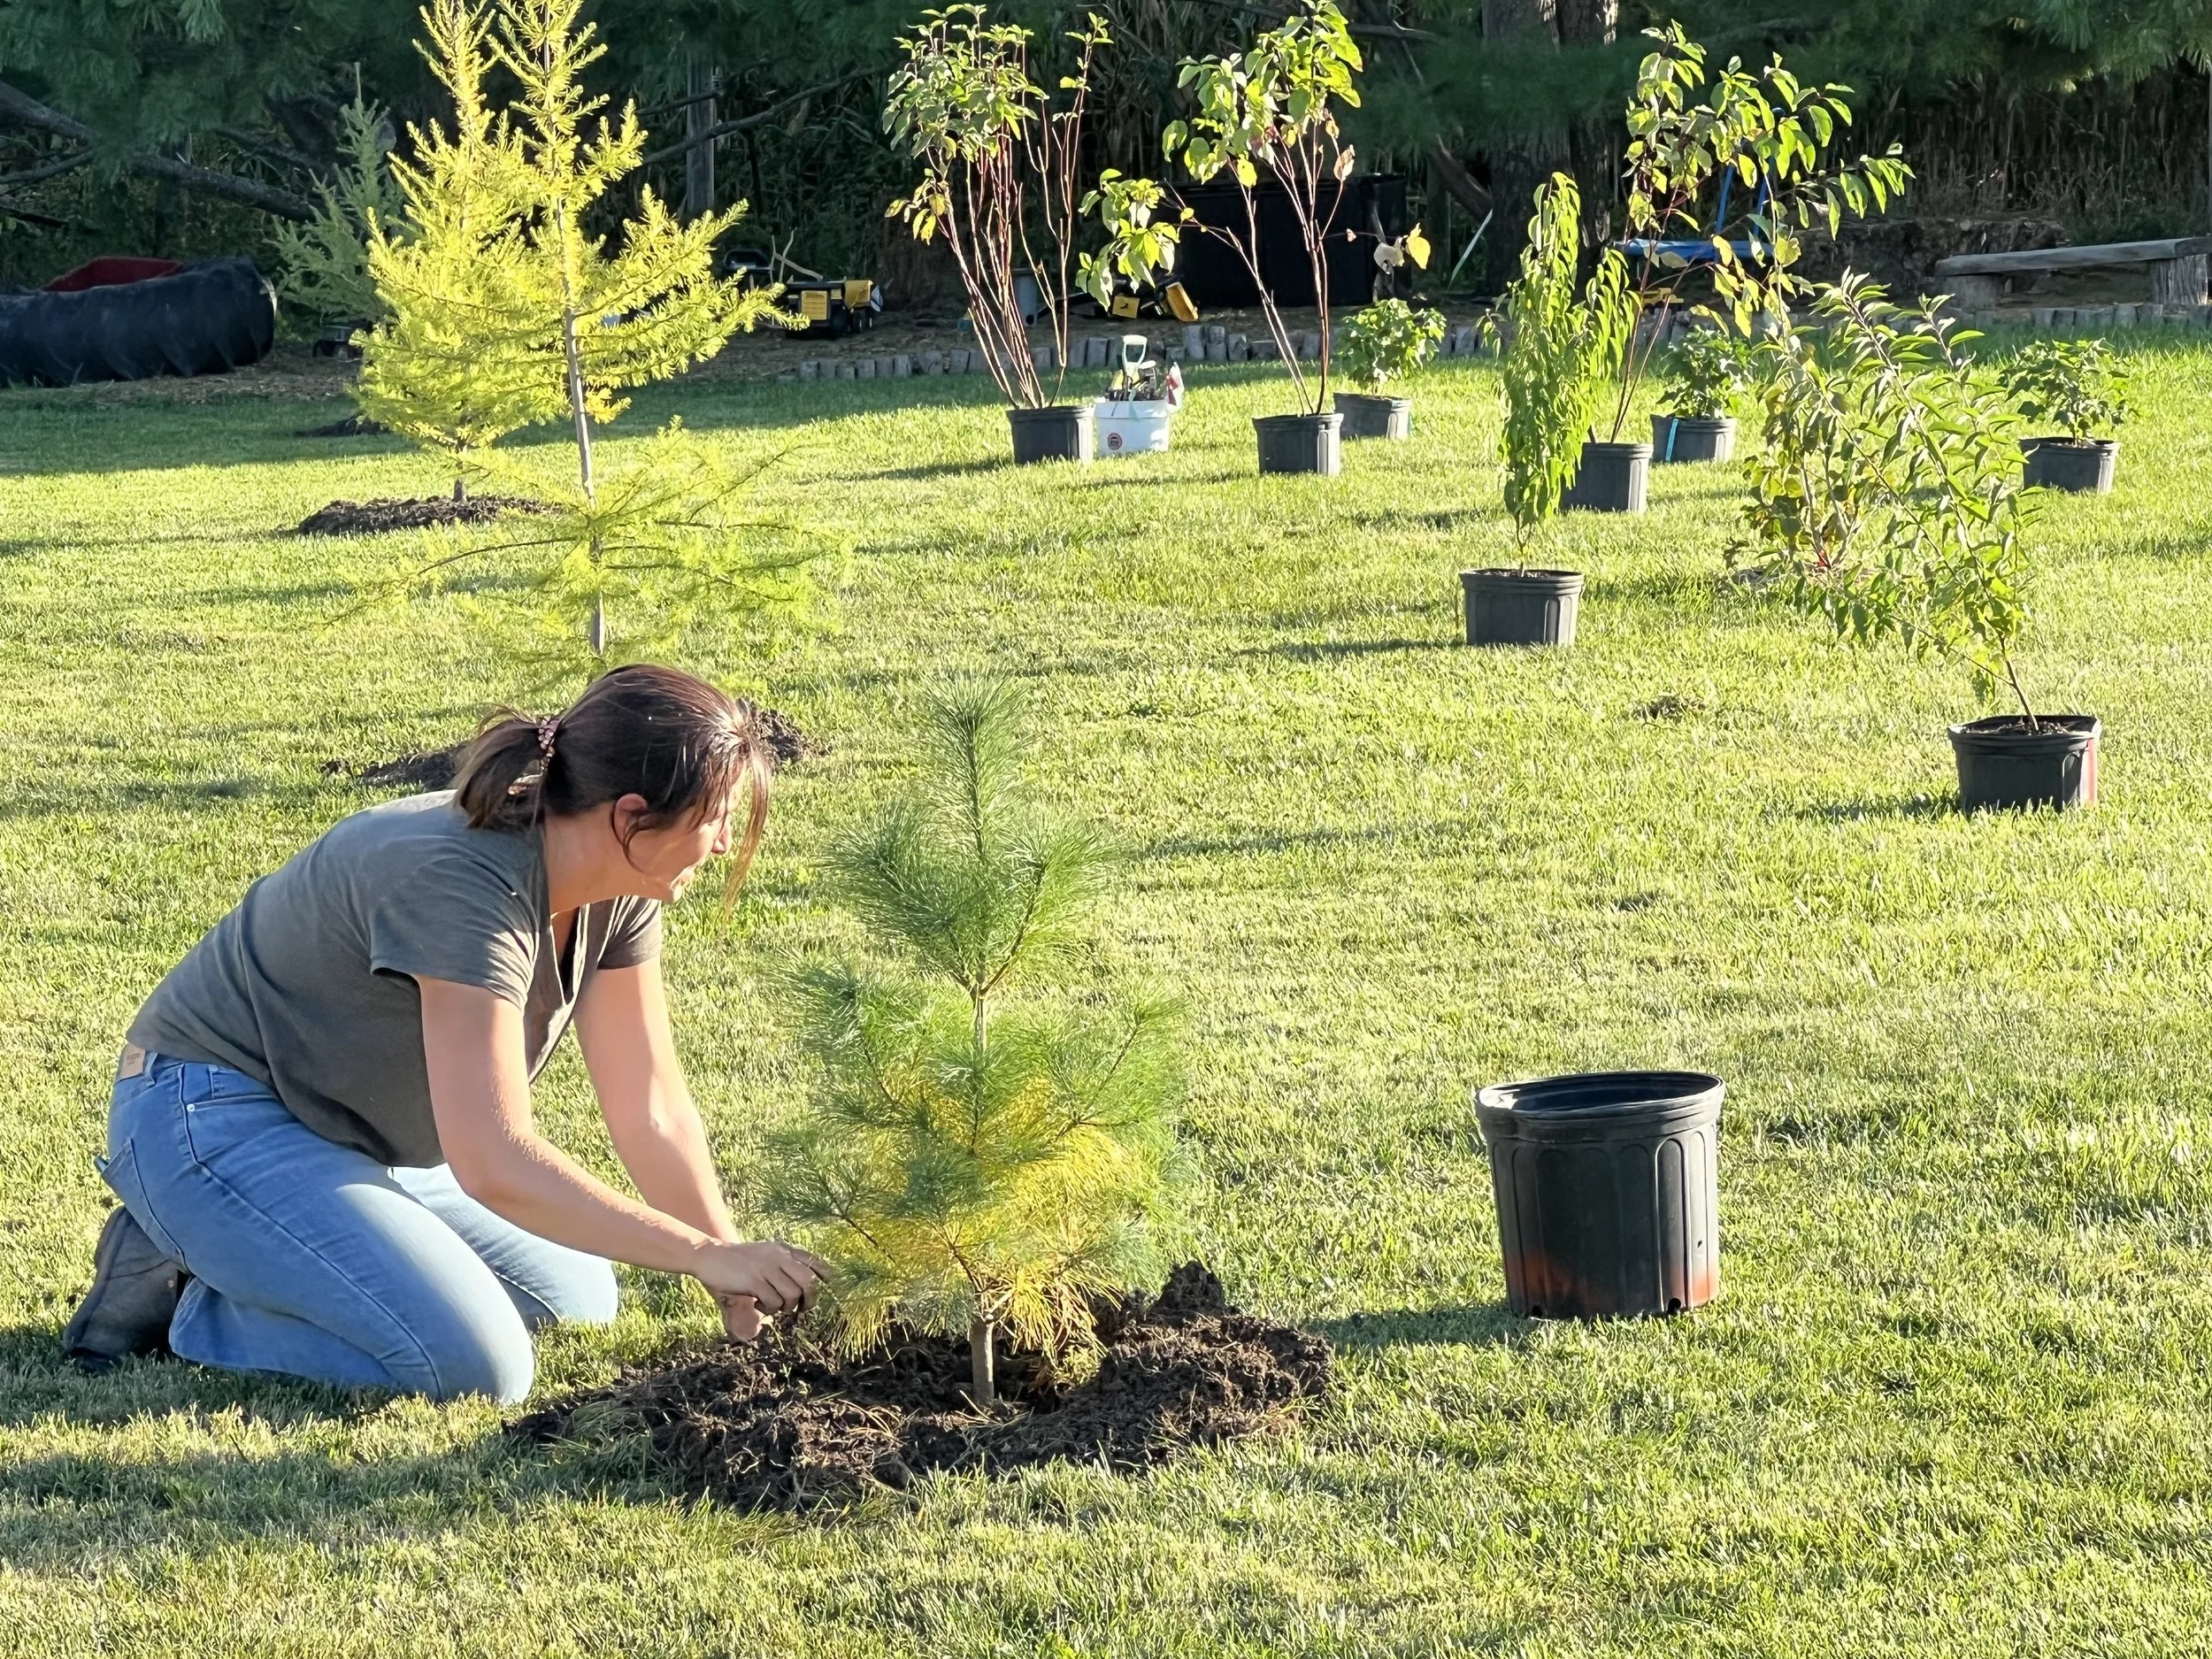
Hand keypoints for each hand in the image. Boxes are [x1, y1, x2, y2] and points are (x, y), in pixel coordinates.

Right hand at [694, 1239, 826, 1332]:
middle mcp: (779, 1256)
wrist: (710, 1256)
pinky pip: (773, 1301)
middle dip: (810, 1300)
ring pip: (792, 1295)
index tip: (829, 1287)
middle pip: (809, 1281)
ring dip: (785, 1307)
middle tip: (801, 1309)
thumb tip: (805, 1284)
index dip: (826, 1275)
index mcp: (783, 1250)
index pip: (814, 1261)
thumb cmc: (739, 1260)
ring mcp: (767, 1268)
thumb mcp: (764, 1255)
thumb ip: (783, 1264)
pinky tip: (757, 1305)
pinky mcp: (754, 1280)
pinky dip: (768, 1309)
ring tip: (771, 1306)